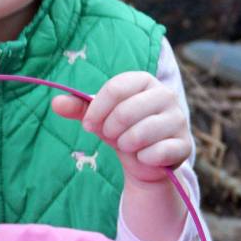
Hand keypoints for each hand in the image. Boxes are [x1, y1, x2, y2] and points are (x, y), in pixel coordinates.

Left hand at [52, 72, 190, 184]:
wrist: (145, 159)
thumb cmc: (121, 130)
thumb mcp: (99, 117)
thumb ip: (78, 108)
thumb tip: (56, 103)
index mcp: (144, 81)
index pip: (116, 87)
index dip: (96, 110)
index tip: (89, 125)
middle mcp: (165, 95)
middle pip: (126, 111)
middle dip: (110, 130)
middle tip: (111, 136)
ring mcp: (178, 119)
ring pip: (141, 134)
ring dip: (125, 145)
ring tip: (128, 145)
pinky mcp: (184, 145)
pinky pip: (156, 153)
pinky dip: (143, 159)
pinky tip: (144, 157)